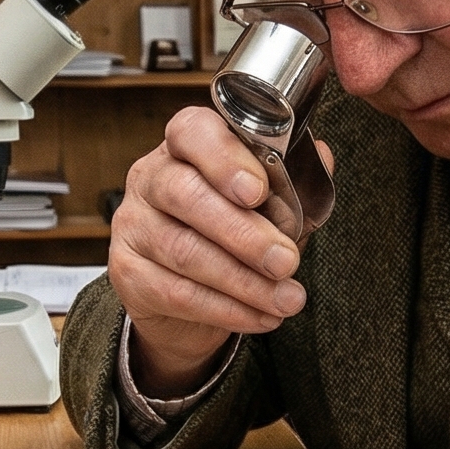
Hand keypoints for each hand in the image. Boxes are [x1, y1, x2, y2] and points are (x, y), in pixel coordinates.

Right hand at [109, 106, 318, 392]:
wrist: (191, 298)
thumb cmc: (234, 236)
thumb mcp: (271, 205)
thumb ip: (292, 183)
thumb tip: (322, 156)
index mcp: (186, 147)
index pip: (193, 132)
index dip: (225, 159)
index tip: (258, 191)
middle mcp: (151, 178)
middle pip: (185, 195)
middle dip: (243, 233)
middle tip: (286, 261)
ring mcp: (133, 225)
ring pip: (184, 251)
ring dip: (244, 281)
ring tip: (288, 299)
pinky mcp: (127, 272)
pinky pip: (176, 293)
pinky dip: (227, 309)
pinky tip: (263, 316)